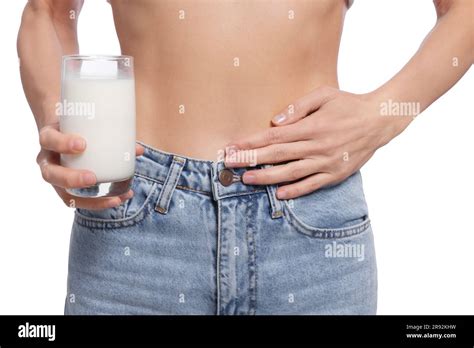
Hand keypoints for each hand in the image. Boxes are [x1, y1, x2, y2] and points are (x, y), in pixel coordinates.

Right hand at [37, 122, 143, 209]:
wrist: (63, 130)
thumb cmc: (78, 126)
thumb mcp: (88, 123)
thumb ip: (112, 132)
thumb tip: (139, 149)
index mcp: (49, 139)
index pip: (49, 140)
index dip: (62, 143)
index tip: (82, 144)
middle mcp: (48, 160)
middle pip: (50, 174)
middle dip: (71, 178)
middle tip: (92, 178)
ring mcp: (55, 177)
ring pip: (64, 194)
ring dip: (89, 200)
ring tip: (114, 199)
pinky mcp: (65, 189)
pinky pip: (77, 201)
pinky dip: (98, 203)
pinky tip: (116, 201)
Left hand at [225, 86, 410, 198]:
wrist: (380, 120)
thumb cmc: (348, 105)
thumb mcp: (324, 95)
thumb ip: (298, 108)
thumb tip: (275, 122)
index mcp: (312, 127)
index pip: (274, 137)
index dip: (251, 143)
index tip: (233, 147)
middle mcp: (317, 147)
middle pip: (277, 156)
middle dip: (250, 160)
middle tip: (230, 164)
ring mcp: (327, 163)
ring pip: (291, 174)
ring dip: (267, 178)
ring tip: (247, 180)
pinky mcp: (336, 174)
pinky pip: (312, 185)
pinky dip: (295, 191)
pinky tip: (279, 194)